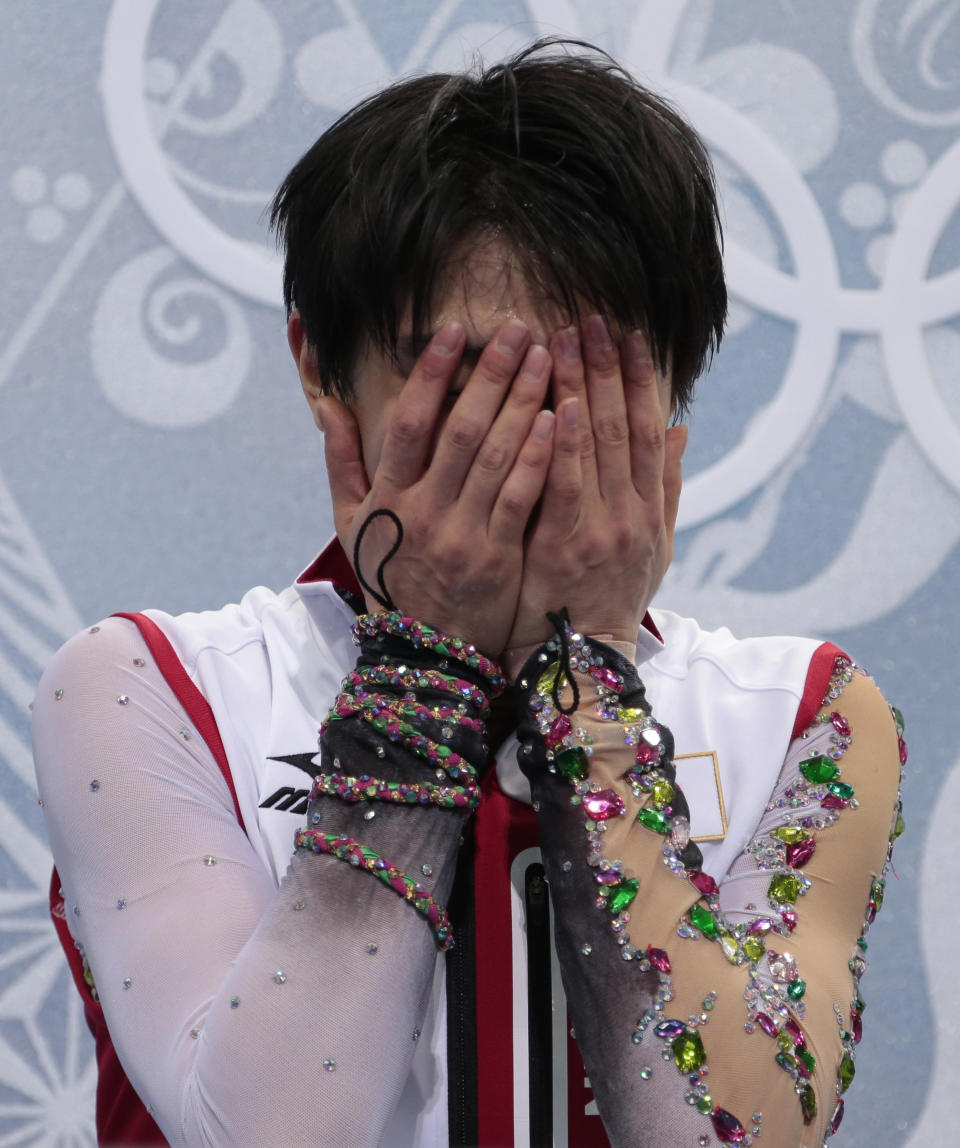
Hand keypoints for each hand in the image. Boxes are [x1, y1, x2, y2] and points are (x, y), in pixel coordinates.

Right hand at [317, 320, 554, 655]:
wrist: (424, 653)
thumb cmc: (392, 579)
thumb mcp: (353, 524)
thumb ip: (342, 462)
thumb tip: (325, 403)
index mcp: (388, 497)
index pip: (409, 423)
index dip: (431, 374)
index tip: (454, 331)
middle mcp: (422, 511)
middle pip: (459, 430)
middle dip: (492, 375)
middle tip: (521, 329)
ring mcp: (460, 535)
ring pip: (493, 457)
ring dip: (522, 404)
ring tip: (548, 360)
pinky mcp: (497, 558)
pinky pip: (519, 499)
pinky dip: (536, 458)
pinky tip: (556, 420)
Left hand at [503, 317, 685, 674]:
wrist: (586, 660)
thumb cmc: (612, 599)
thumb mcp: (653, 547)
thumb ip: (665, 487)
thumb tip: (679, 428)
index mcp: (649, 509)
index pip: (645, 430)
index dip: (638, 380)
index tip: (628, 335)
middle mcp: (629, 514)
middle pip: (619, 428)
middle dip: (605, 369)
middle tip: (590, 318)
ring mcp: (597, 530)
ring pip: (592, 449)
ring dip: (580, 390)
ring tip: (565, 340)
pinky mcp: (561, 549)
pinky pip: (563, 489)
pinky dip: (563, 445)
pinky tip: (557, 405)